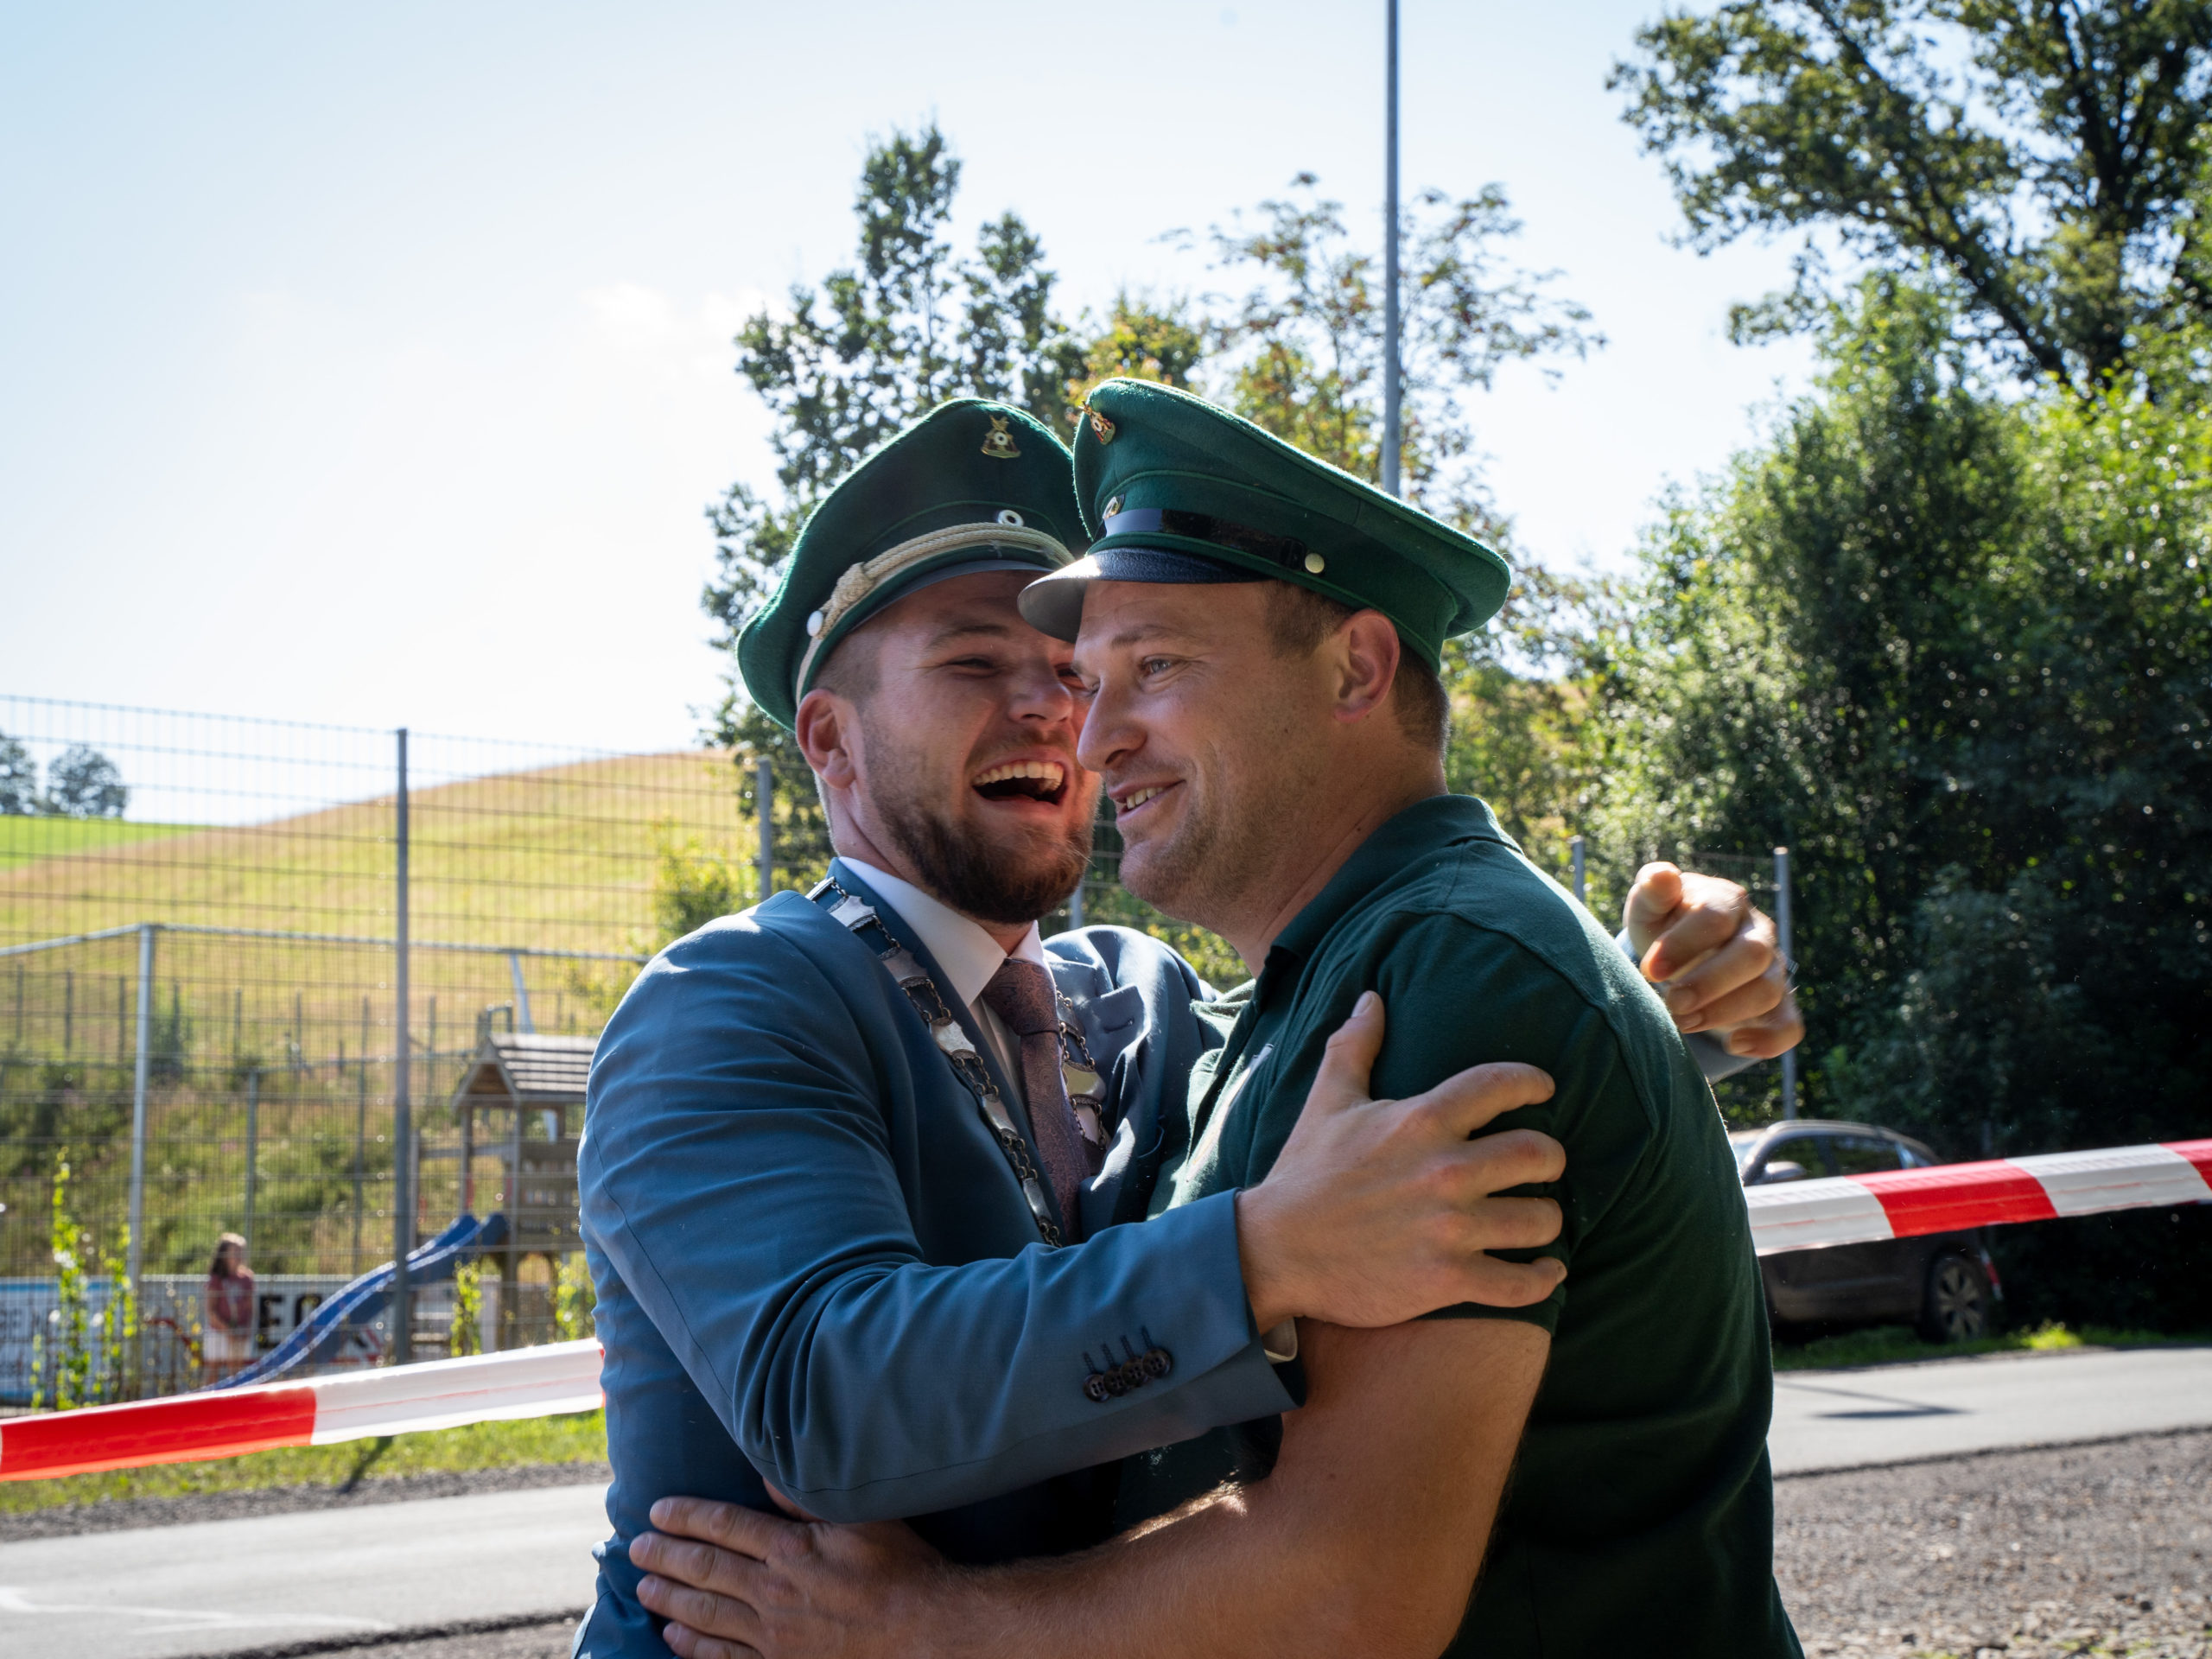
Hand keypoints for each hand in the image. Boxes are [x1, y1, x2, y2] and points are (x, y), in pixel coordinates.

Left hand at [632, 1494, 944, 1658]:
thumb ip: (809, 1498)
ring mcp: (774, 1636)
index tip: (658, 1509)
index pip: (724, 1526)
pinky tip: (673, 1636)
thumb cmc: (900, 1569)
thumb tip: (766, 1474)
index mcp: (792, 1549)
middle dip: (665, 1556)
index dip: (687, 1516)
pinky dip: (693, 1647)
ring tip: (644, 1587)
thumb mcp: (863, 1520)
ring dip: (670, 1598)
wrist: (926, 1633)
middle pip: (705, 1569)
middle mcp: (774, 1593)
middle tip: (636, 1547)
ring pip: (706, 1615)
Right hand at [1235, 992, 1565, 1330]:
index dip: (1532, 1083)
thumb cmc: (1306, 1174)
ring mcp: (1450, 1229)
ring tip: (1536, 1219)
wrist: (1274, 1250)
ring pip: (1541, 1220)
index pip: (1502, 1084)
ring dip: (1545, 1220)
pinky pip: (1523, 1284)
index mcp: (1421, 1120)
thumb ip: (1355, 1047)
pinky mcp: (1448, 1279)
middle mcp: (1445, 1171)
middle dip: (1550, 1159)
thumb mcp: (1328, 1102)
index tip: (1543, 1090)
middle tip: (1543, 1165)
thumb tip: (1370, 997)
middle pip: (1540, 1154)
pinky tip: (1545, 1269)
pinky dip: (1542, 1278)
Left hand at [1623, 863, 1802, 1058]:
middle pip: (1753, 954)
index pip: (1716, 917)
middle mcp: (1758, 932)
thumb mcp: (1650, 908)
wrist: (1681, 955)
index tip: (1649, 970)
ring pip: (1769, 991)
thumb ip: (1652, 892)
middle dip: (1710, 983)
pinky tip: (1733, 1045)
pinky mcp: (1777, 1007)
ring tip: (1682, 1023)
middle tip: (1672, 1003)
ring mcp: (1773, 970)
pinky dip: (1768, 1041)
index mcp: (1727, 901)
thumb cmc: (1664, 926)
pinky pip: (1789, 1026)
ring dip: (1725, 1012)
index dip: (1684, 944)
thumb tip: (1661, 874)